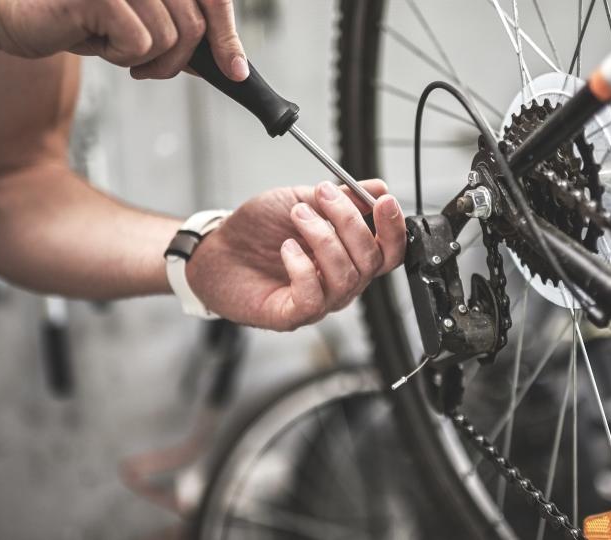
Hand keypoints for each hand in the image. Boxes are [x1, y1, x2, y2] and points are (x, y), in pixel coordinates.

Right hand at [0, 0, 246, 79]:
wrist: (14, 16)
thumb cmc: (78, 19)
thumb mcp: (139, 26)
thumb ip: (180, 35)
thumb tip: (226, 60)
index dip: (228, 36)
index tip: (236, 71)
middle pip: (195, 26)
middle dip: (175, 61)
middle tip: (145, 68)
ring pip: (170, 38)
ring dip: (143, 58)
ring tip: (110, 44)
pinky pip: (139, 44)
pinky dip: (120, 56)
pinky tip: (94, 40)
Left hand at [186, 180, 405, 330]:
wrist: (216, 249)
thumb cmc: (257, 230)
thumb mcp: (301, 200)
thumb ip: (339, 196)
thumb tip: (377, 188)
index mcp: (348, 255)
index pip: (389, 251)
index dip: (393, 228)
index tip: (383, 200)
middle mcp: (340, 281)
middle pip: (370, 260)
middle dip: (349, 221)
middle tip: (322, 195)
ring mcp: (320, 300)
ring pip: (345, 276)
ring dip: (323, 238)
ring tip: (297, 215)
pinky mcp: (293, 315)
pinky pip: (314, 298)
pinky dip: (302, 267)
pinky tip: (286, 248)